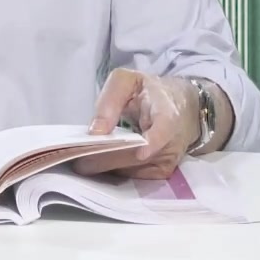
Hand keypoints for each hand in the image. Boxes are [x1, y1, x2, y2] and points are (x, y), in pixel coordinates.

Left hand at [75, 68, 200, 179]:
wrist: (182, 108)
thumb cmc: (150, 92)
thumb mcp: (129, 81)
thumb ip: (110, 99)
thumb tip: (95, 132)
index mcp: (167, 113)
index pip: (165, 129)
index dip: (153, 142)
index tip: (140, 152)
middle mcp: (171, 141)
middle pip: (136, 157)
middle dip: (105, 158)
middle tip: (76, 159)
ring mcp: (167, 161)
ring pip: (131, 171)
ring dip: (105, 167)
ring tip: (81, 160)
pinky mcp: (161, 173)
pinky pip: (132, 177)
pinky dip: (113, 171)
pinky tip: (98, 162)